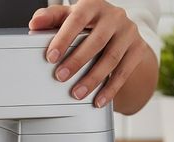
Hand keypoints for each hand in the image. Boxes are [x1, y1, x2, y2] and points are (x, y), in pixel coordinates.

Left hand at [29, 0, 148, 108]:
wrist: (119, 30)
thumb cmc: (89, 23)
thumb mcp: (69, 16)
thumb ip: (51, 18)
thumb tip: (35, 24)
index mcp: (94, 5)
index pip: (78, 19)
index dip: (64, 38)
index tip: (51, 57)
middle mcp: (114, 16)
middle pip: (96, 40)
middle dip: (77, 61)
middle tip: (60, 77)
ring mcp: (128, 32)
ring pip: (111, 58)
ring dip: (93, 79)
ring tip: (77, 93)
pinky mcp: (138, 48)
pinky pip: (124, 72)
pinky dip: (110, 88)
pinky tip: (98, 99)